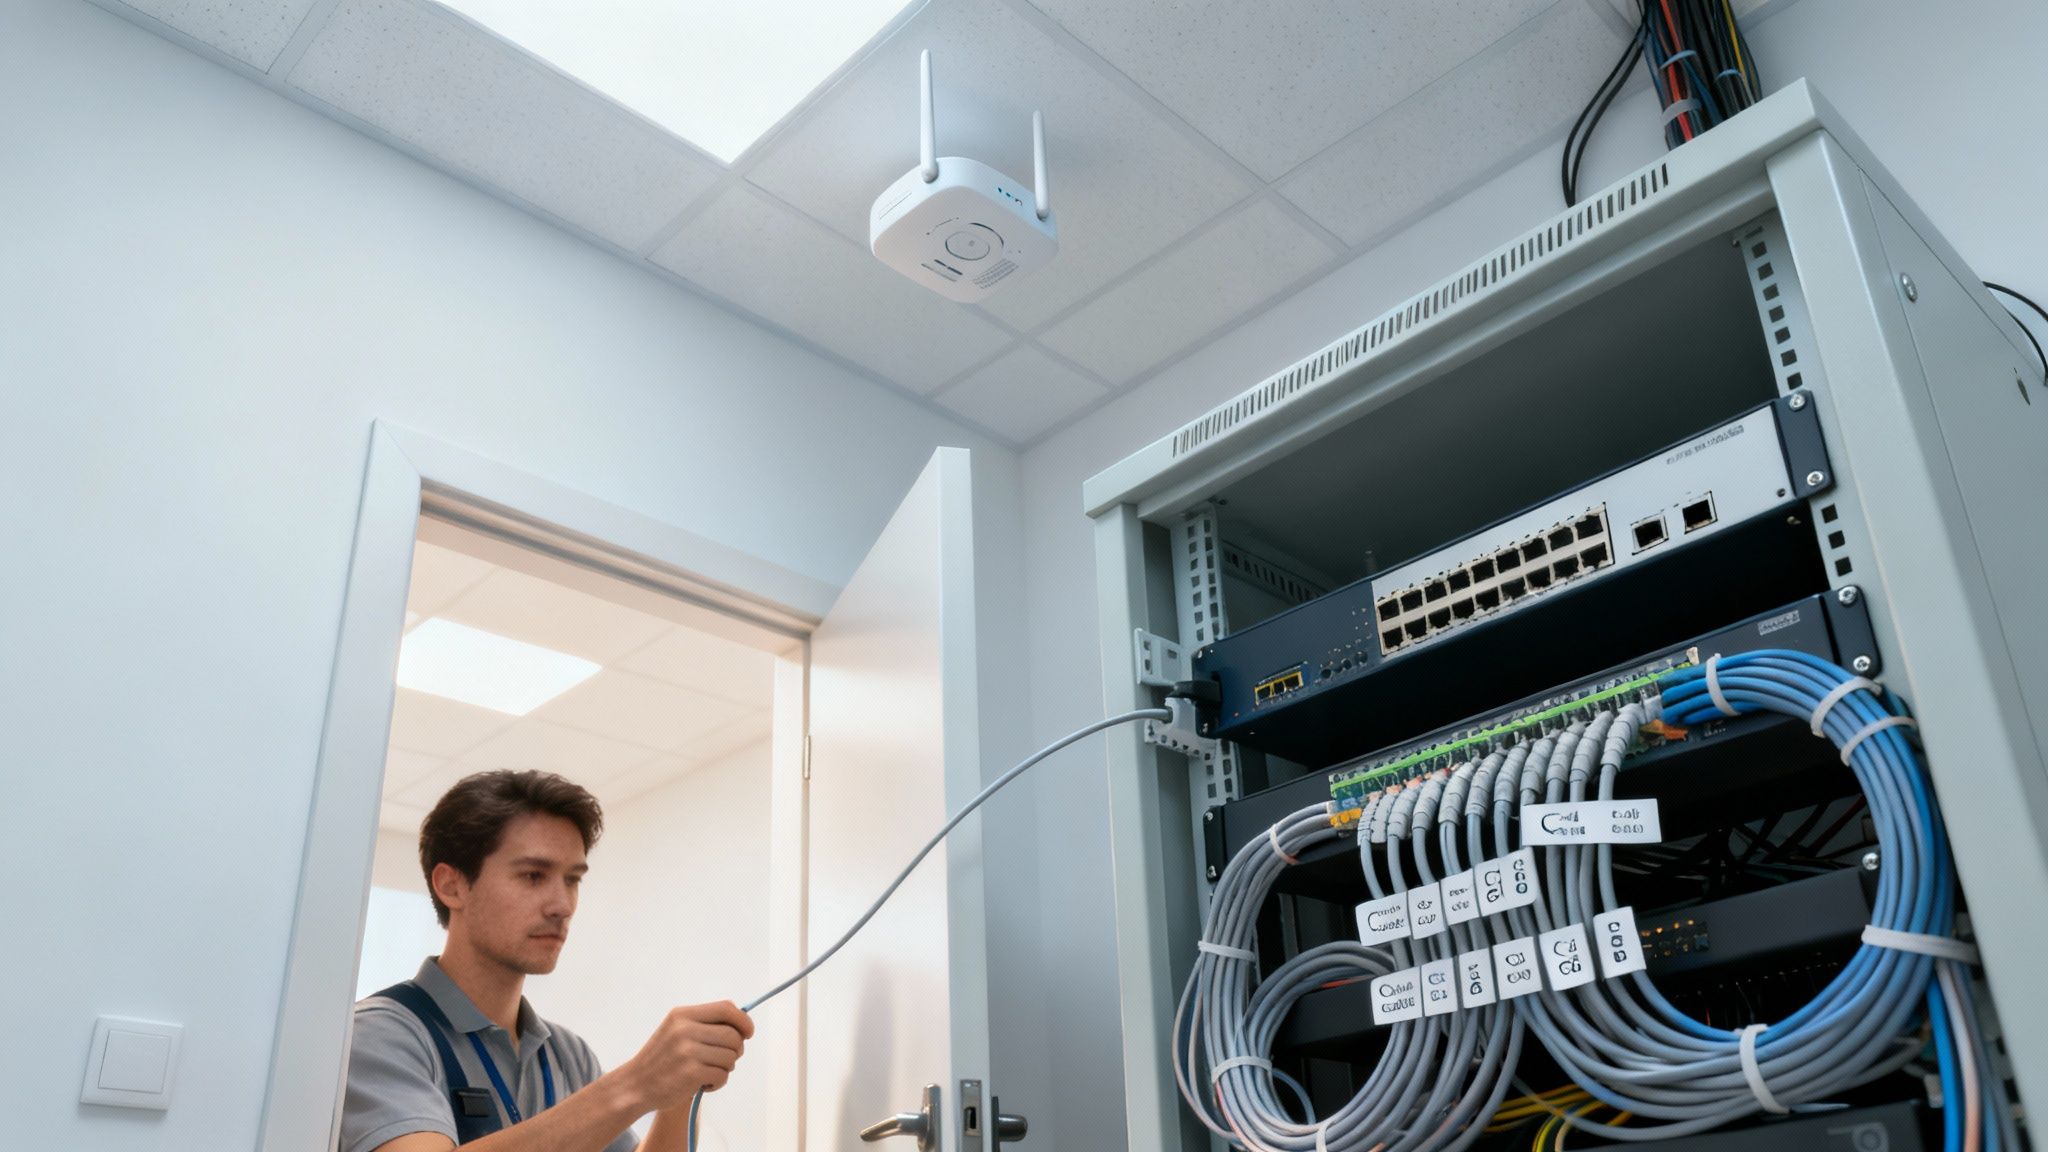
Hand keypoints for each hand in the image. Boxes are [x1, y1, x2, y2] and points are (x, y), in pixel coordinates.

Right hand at [620, 1002, 754, 1112]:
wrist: (635, 1085)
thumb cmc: (662, 1059)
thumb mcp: (676, 1030)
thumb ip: (704, 1023)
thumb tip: (742, 1022)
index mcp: (682, 1015)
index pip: (726, 1008)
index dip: (743, 1020)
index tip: (748, 1033)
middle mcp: (684, 1030)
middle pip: (733, 1035)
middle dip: (736, 1050)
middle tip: (725, 1059)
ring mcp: (687, 1051)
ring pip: (730, 1056)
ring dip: (726, 1068)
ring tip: (711, 1072)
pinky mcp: (690, 1073)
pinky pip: (723, 1075)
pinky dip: (719, 1082)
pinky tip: (705, 1084)